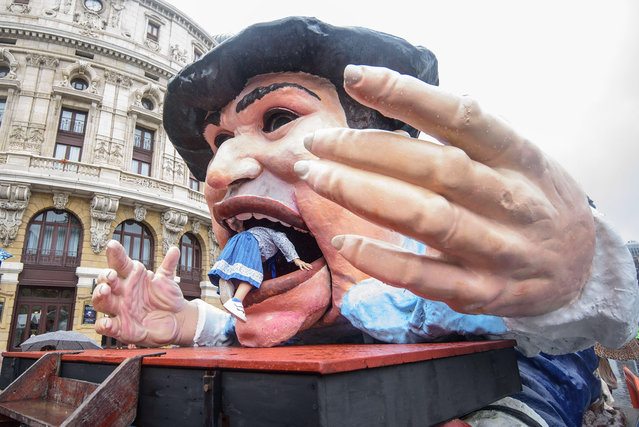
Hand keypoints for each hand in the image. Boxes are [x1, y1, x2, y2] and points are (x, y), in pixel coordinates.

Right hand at [92, 240, 197, 345]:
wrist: (176, 319)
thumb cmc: (166, 298)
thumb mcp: (167, 280)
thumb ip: (168, 265)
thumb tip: (175, 249)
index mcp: (131, 277)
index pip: (120, 263)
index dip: (115, 254)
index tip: (112, 245)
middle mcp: (122, 292)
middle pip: (105, 282)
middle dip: (105, 277)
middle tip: (111, 275)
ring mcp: (119, 309)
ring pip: (101, 302)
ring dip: (100, 296)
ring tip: (105, 291)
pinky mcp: (120, 328)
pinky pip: (105, 327)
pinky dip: (104, 325)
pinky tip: (107, 322)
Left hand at [294, 64, 594, 316]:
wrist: (583, 266)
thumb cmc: (532, 199)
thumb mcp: (517, 158)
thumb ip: (465, 138)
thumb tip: (392, 104)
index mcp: (518, 156)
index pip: (461, 116)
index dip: (408, 94)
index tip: (357, 78)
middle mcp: (510, 199)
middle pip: (432, 168)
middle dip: (365, 152)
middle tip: (317, 144)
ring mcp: (499, 249)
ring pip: (426, 219)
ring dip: (363, 197)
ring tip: (316, 179)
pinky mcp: (485, 291)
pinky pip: (429, 278)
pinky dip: (384, 262)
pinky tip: (347, 243)